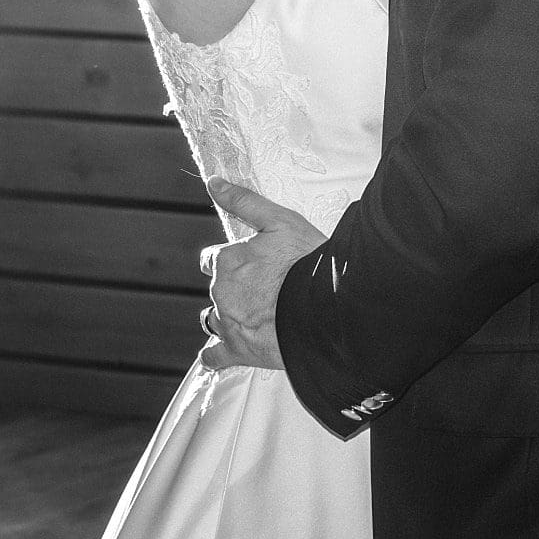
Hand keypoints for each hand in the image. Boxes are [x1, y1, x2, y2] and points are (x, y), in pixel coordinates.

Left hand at [197, 177, 327, 370]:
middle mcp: (220, 291)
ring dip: (226, 314)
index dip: (232, 259)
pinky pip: (216, 356)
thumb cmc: (307, 260)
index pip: (214, 258)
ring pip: (213, 318)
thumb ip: (243, 202)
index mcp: (227, 260)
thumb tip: (213, 183)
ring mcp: (228, 322)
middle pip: (217, 287)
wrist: (325, 307)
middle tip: (265, 287)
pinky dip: (214, 355)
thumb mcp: (280, 220)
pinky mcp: (239, 350)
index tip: (251, 262)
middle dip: (234, 286)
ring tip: (252, 314)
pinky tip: (215, 356)